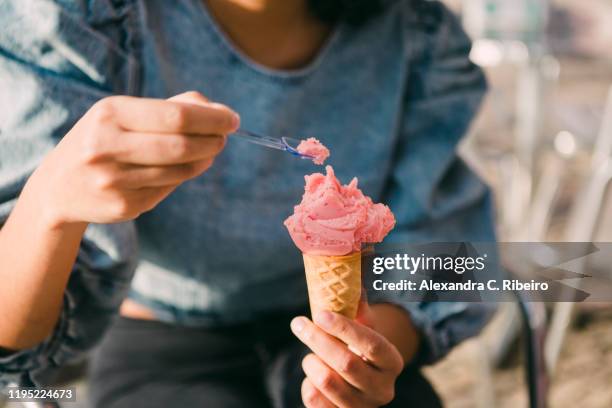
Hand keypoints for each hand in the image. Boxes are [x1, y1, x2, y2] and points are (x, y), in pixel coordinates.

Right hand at [30, 91, 238, 226]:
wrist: (60, 186)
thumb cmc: (104, 139)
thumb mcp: (124, 113)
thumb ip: (172, 107)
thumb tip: (218, 111)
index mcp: (109, 114)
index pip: (176, 116)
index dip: (211, 118)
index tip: (232, 119)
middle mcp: (107, 147)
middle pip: (181, 145)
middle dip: (213, 140)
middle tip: (224, 138)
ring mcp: (113, 180)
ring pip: (180, 170)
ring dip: (203, 160)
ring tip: (209, 151)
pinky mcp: (123, 206)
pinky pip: (169, 189)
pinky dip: (183, 177)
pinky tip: (182, 169)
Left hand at [290, 306, 405, 406]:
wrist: (362, 387)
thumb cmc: (360, 351)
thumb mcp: (366, 330)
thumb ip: (359, 309)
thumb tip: (352, 281)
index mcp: (392, 362)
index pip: (371, 343)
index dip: (344, 328)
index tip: (320, 313)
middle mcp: (382, 389)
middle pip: (346, 362)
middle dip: (318, 340)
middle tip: (298, 323)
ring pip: (327, 381)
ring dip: (311, 362)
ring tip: (310, 355)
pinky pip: (314, 400)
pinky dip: (307, 383)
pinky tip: (312, 376)